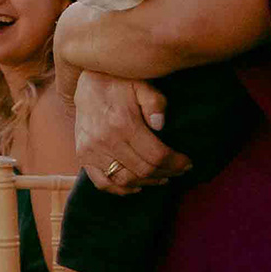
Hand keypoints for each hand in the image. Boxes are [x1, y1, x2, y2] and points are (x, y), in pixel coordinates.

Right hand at [76, 75, 188, 193]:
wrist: (87, 82)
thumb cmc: (119, 83)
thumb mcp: (142, 85)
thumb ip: (155, 102)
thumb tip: (160, 125)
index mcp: (123, 124)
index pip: (156, 155)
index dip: (176, 163)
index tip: (187, 163)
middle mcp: (106, 141)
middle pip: (143, 170)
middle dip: (166, 172)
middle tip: (179, 170)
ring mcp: (91, 150)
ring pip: (125, 179)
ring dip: (147, 182)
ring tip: (162, 177)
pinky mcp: (83, 155)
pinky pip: (102, 182)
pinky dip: (120, 189)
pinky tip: (136, 186)